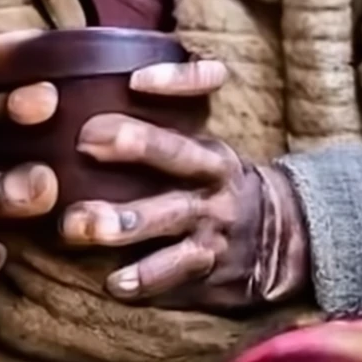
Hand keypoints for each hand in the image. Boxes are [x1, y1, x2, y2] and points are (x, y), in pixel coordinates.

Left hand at [60, 60, 308, 309]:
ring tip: (82, 225)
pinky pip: (176, 274)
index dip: (172, 83)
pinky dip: (145, 279)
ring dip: (126, 223)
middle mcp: (213, 181)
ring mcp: (212, 225)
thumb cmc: (218, 185)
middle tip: (87, 142)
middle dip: (136, 146)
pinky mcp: (209, 269)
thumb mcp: (206, 146)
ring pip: (170, 221)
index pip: (200, 104)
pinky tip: (114, 282)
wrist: (279, 242)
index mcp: (209, 146)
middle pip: (177, 157)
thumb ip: (173, 118)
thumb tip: (117, 78)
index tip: (132, 79)